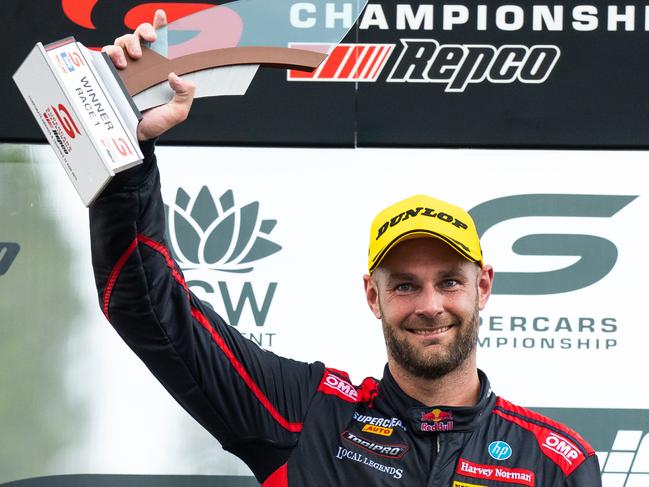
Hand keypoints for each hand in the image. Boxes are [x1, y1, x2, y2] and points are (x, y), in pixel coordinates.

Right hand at [102, 10, 195, 140]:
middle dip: (144, 30)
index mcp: (158, 69)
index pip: (161, 44)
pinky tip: (120, 63)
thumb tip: (178, 76)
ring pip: (122, 41)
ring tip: (133, 57)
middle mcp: (141, 65)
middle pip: (139, 35)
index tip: (162, 16)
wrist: (135, 137)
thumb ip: (185, 95)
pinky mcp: (108, 73)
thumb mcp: (177, 112)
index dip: (160, 26)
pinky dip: (112, 52)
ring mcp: (124, 68)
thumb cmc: (156, 124)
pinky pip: (106, 54)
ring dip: (128, 42)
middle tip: (150, 39)